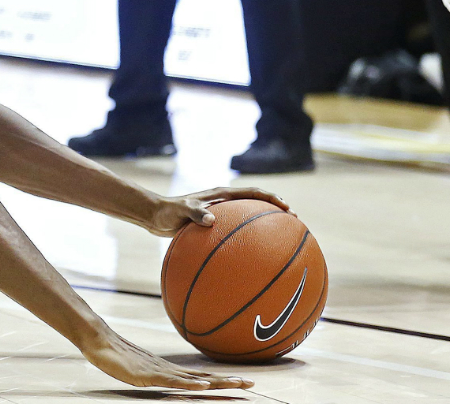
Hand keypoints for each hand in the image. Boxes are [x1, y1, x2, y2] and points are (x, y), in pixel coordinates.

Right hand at [82, 329, 252, 389]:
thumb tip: (166, 375)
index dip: (222, 379)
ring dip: (218, 382)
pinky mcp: (148, 375)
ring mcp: (159, 372)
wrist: (98, 340)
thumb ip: (154, 371)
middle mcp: (169, 370)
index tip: (244, 381)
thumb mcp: (139, 367)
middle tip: (252, 384)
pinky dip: (190, 385)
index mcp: (170, 370)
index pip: (202, 376)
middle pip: (204, 377)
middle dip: (229, 381)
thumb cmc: (115, 353)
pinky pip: (173, 381)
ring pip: (194, 379)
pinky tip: (203, 387)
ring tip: (238, 384)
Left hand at [145, 187, 290, 237]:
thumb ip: (195, 213)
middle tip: (294, 222)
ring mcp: (221, 213)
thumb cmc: (167, 212)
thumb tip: (211, 220)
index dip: (272, 198)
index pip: (253, 192)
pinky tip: (251, 257)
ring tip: (280, 240)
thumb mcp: (181, 211)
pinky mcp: (214, 225)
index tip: (287, 208)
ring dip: (264, 226)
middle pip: (256, 204)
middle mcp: (224, 202)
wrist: (155, 215)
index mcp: (222, 195)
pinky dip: (245, 240)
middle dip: (276, 211)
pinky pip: (235, 231)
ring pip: (248, 218)